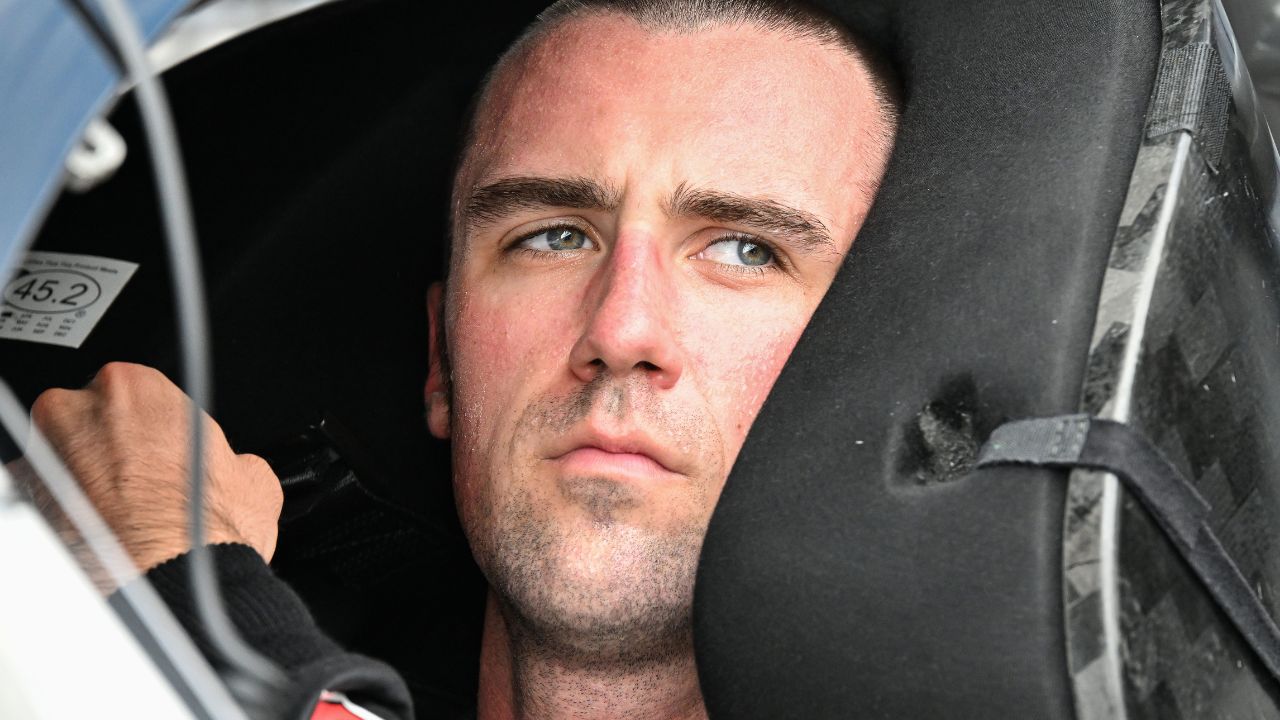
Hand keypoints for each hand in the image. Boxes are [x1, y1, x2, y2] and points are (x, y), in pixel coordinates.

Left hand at [31, 362, 282, 570]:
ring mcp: (42, 456)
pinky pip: (40, 497)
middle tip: (143, 483)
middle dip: (111, 447)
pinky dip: (63, 512)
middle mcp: (78, 411)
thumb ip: (230, 458)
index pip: (139, 392)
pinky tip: (97, 534)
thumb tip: (232, 470)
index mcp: (136, 386)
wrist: (171, 585)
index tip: (165, 451)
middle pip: (89, 417)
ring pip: (60, 457)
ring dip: (83, 479)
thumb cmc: (205, 529)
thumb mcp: (253, 478)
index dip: (156, 427)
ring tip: (121, 515)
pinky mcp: (23, 502)